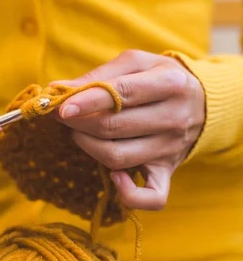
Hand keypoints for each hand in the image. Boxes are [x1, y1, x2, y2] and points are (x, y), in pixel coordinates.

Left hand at [53, 50, 204, 210]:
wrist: (203, 104)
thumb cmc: (160, 78)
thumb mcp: (138, 63)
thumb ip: (100, 74)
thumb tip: (58, 88)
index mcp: (170, 83)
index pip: (122, 94)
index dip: (88, 101)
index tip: (62, 107)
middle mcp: (174, 117)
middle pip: (114, 128)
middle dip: (79, 123)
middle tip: (63, 115)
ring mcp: (171, 148)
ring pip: (118, 157)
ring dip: (88, 146)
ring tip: (79, 133)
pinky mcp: (168, 171)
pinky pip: (152, 197)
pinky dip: (128, 194)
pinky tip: (113, 176)